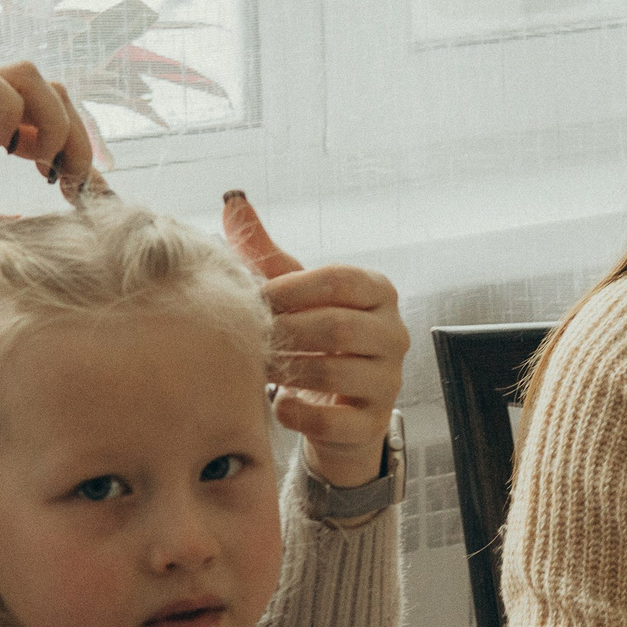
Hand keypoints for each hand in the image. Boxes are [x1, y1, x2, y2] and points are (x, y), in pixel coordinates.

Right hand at [0, 61, 92, 256]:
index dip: (75, 148)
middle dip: (77, 133)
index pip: (49, 117)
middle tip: (72, 181)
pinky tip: (4, 149)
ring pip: (29, 74)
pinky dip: (11, 110)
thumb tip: (44, 237)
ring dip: (52, 117)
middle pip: (52, 90)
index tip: (77, 193)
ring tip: (42, 163)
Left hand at [222, 192, 406, 491]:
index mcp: (378, 294)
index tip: (256, 299)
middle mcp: (394, 335)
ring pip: (333, 371)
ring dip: (285, 370)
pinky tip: (277, 403)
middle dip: (285, 331)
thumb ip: (265, 251)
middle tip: (247, 338)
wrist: (335, 408)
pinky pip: (333, 420)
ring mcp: (389, 382)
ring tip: (257, 368)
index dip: (293, 288)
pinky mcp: (373, 424)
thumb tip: (233, 201)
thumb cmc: (312, 338)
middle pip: (336, 326)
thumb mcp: (294, 292)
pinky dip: (297, 412)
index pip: (341, 280)